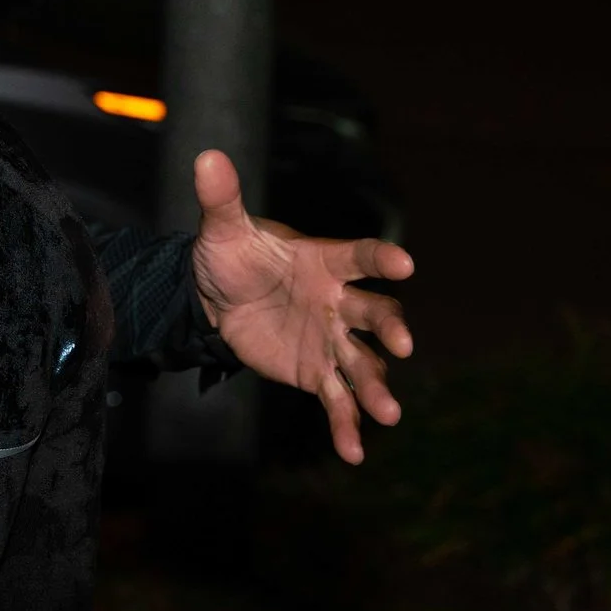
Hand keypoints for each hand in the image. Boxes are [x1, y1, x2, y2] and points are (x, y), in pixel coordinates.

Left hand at [187, 149, 415, 465]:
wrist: (214, 299)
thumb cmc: (230, 257)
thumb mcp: (222, 230)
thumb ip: (222, 199)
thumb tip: (205, 156)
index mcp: (326, 262)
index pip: (361, 258)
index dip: (382, 260)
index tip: (405, 264)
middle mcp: (339, 301)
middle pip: (374, 314)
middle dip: (390, 328)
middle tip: (402, 346)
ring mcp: (332, 339)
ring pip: (363, 364)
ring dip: (377, 388)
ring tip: (389, 415)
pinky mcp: (316, 371)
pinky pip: (337, 399)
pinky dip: (346, 426)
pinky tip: (354, 453)